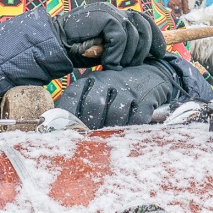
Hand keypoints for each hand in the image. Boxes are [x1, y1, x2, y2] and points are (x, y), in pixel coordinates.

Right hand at [50, 3, 165, 70]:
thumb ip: (122, 48)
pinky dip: (116, 54)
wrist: (55, 43)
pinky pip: (120, 37)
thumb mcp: (106, 50)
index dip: (157, 37)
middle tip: (130, 64)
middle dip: (144, 48)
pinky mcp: (104, 17)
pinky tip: (107, 63)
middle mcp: (114, 11)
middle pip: (145, 25)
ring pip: (134, 34)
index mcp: (116, 16)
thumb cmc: (78, 49)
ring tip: (114, 65)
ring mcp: (109, 12)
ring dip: (127, 55)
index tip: (160, 53)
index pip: (145, 21)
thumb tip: (144, 56)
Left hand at [56, 61, 177, 128]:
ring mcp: (128, 90)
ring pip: (115, 114)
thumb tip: (60, 126)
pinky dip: (131, 129)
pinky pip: (136, 119)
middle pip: (93, 105)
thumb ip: (80, 104)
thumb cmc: (117, 89)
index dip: (67, 114)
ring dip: (110, 130)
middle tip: (88, 138)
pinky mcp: (146, 99)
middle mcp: (108, 81)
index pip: (73, 95)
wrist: (151, 74)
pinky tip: (127, 132)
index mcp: (91, 79)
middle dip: (89, 125)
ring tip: (108, 138)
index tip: (66, 129)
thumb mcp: (97, 89)